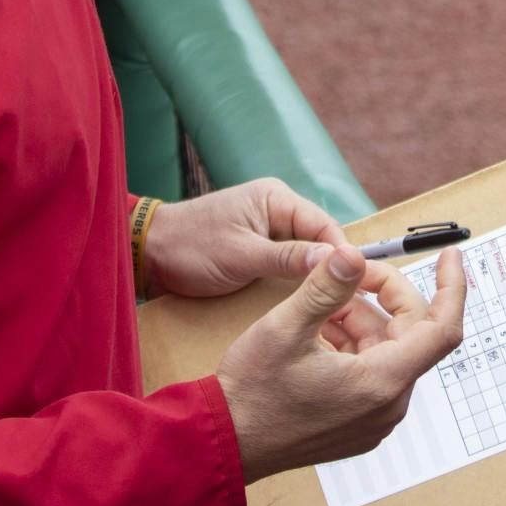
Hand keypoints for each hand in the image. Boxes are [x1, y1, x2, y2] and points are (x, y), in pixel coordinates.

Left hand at [144, 178, 346, 298]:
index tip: (356, 286)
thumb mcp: (243, 256)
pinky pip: (285, 266)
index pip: (324, 224)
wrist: (149, 255)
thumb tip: (335, 260)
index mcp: (276, 199)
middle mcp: (276, 210)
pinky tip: (299, 304)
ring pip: (303, 257)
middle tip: (344, 303)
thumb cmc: (191, 247)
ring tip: (326, 307)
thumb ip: (289, 258)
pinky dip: (292, 283)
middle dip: (328, 269)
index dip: (341, 255)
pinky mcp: (257, 251)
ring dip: (309, 279)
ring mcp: (266, 231)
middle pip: (318, 241)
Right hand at [217, 243, 466, 482]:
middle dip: (385, 295)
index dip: (453, 287)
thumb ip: (325, 287)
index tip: (451, 256)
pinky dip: (353, 344)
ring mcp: (374, 419)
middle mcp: (388, 405)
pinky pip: (371, 372)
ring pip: (386, 350)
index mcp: (382, 381)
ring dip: (361, 319)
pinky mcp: (357, 424)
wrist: (225, 444)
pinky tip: (318, 332)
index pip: (442, 328)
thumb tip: (353, 254)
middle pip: (411, 334)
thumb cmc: (253, 391)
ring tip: (319, 306)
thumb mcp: (285, 327)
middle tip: (350, 272)